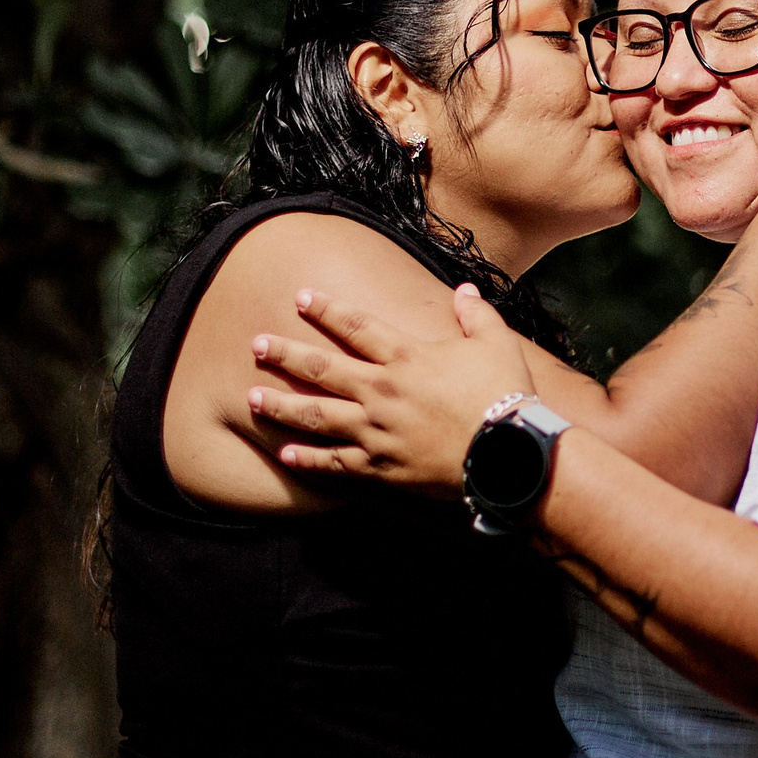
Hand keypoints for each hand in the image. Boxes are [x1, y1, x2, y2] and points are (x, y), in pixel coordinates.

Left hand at [247, 284, 530, 495]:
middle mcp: (382, 391)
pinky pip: (335, 462)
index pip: (356, 326)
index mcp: (407, 358)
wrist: (507, 454)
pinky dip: (308, 459)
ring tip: (251, 398)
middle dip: (285, 354)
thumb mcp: (497, 344)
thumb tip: (463, 290)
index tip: (300, 297)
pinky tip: (284, 453)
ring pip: (316, 415)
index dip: (326, 309)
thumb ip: (476, 314)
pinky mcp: (380, 466)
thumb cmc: (504, 395)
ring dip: (281, 405)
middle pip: (321, 369)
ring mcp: (376, 431)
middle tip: (256, 344)